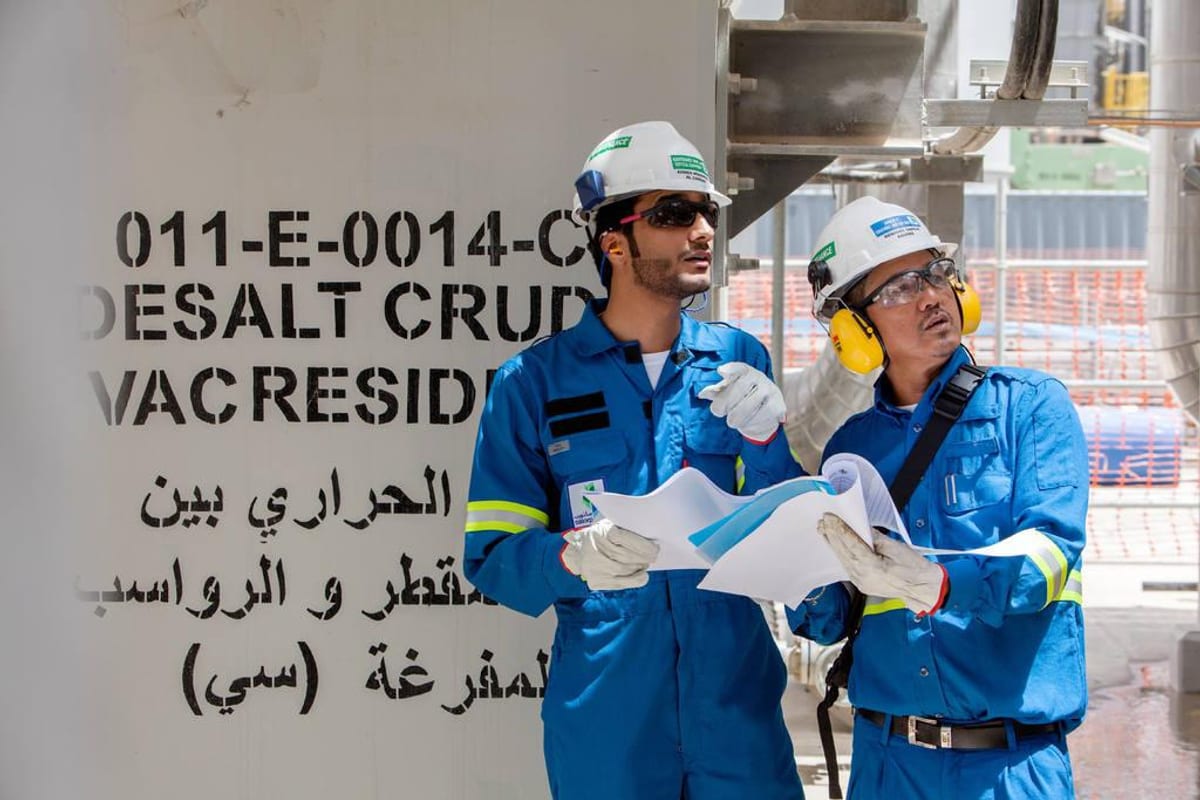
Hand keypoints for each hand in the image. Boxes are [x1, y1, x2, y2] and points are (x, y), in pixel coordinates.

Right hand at [560, 519, 659, 589]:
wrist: (576, 552)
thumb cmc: (600, 537)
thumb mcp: (609, 525)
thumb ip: (626, 528)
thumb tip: (650, 538)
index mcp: (601, 531)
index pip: (626, 539)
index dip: (644, 545)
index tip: (655, 548)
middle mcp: (595, 549)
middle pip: (627, 556)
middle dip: (644, 557)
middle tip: (653, 556)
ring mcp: (594, 567)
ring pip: (625, 570)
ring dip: (640, 568)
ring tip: (646, 564)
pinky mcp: (596, 581)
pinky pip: (620, 583)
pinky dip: (635, 580)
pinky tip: (642, 576)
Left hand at [698, 362, 785, 443]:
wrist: (765, 413)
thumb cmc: (740, 399)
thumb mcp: (727, 393)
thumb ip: (715, 392)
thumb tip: (702, 394)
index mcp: (745, 371)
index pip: (737, 368)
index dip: (730, 369)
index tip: (721, 371)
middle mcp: (759, 377)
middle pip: (738, 390)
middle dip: (724, 404)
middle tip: (718, 412)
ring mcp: (769, 390)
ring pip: (747, 407)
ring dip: (736, 418)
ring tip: (732, 421)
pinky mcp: (777, 404)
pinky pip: (759, 416)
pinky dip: (750, 423)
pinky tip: (747, 423)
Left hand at [817, 513, 946, 614]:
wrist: (923, 588)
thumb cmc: (914, 568)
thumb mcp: (896, 547)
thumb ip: (875, 537)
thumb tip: (861, 527)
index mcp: (872, 567)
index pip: (851, 544)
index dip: (839, 529)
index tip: (831, 517)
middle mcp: (863, 576)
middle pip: (843, 552)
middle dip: (831, 534)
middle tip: (823, 520)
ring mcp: (861, 582)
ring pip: (842, 559)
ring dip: (832, 543)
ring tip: (824, 529)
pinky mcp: (861, 584)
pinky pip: (846, 566)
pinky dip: (840, 553)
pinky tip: (835, 545)